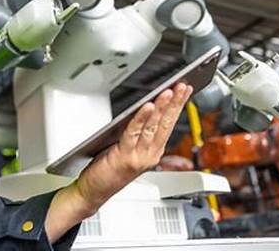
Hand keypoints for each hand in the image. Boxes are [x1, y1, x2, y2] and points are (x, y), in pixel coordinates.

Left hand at [45, 83, 192, 241]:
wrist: (94, 191)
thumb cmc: (108, 169)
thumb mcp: (127, 148)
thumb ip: (137, 132)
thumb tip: (144, 108)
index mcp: (152, 151)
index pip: (169, 123)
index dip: (177, 106)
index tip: (184, 90)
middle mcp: (149, 154)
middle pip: (166, 123)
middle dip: (175, 103)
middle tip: (182, 86)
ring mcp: (139, 156)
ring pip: (154, 127)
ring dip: (162, 107)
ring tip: (168, 92)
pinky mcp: (125, 156)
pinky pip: (134, 133)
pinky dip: (141, 118)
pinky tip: (147, 107)